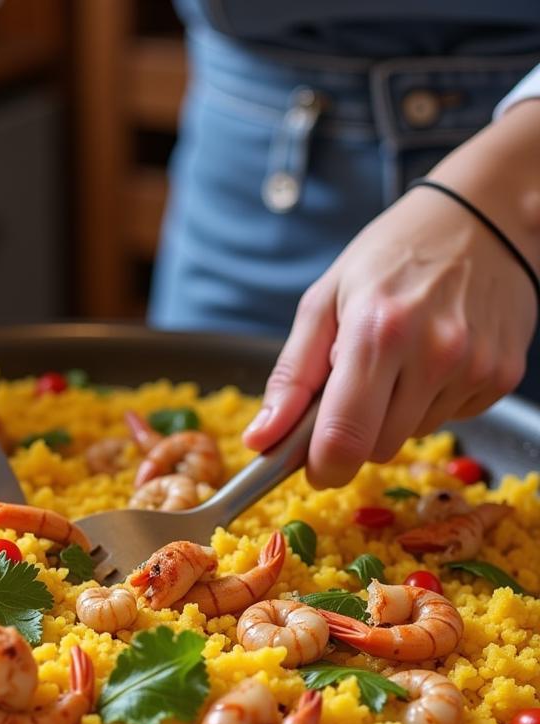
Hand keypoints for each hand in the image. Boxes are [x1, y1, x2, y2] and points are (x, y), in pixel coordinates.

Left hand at [244, 100, 539, 488]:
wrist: (483, 217)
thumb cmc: (390, 256)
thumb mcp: (323, 302)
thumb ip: (290, 378)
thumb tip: (260, 440)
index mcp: (377, 332)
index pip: (344, 439)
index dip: (321, 466)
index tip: (312, 464)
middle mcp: (434, 353)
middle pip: (377, 449)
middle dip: (355, 434)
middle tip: (352, 389)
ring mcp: (475, 367)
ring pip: (411, 437)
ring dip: (393, 415)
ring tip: (398, 361)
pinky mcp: (503, 377)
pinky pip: (449, 420)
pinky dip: (430, 402)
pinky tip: (431, 359)